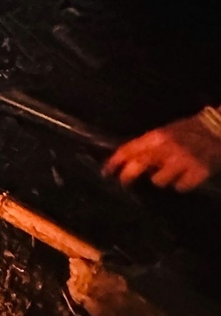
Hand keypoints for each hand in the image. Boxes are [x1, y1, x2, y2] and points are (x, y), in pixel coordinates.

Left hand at [103, 114, 220, 190]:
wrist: (220, 129)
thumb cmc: (190, 130)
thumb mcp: (166, 132)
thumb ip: (148, 145)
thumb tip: (127, 161)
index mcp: (157, 136)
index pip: (128, 150)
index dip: (114, 162)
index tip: (105, 172)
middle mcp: (167, 148)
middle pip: (137, 167)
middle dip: (127, 177)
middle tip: (124, 183)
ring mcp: (183, 161)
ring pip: (158, 181)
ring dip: (162, 179)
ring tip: (171, 173)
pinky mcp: (198, 172)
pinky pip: (180, 187)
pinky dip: (182, 184)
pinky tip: (187, 177)